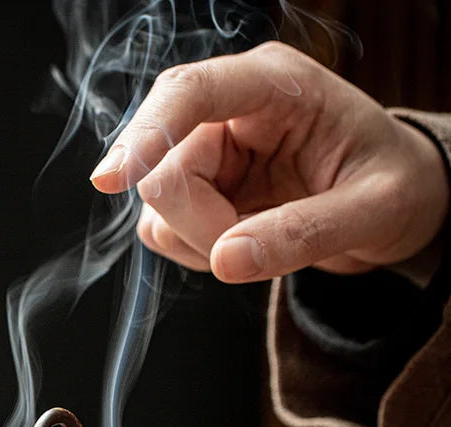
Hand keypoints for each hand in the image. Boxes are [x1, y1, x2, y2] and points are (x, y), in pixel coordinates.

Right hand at [89, 42, 448, 282]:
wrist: (389, 204)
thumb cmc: (394, 187)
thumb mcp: (374, 210)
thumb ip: (303, 233)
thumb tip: (225, 261)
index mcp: (273, 86)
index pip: (190, 93)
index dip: (146, 135)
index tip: (110, 180)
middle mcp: (228, 112)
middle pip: (163, 171)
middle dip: (202, 226)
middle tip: (258, 247)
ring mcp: (205, 153)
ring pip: (157, 209)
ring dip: (203, 242)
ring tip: (267, 238)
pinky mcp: (195, 191)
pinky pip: (164, 231)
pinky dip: (198, 251)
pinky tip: (243, 241)